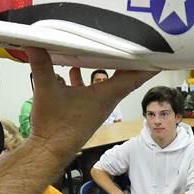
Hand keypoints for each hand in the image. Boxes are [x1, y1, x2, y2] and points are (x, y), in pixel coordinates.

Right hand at [26, 49, 154, 157]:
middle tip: (136, 42)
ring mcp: (98, 105)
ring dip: (109, 68)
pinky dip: (89, 79)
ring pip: (110, 82)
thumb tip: (33, 44)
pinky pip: (94, 90)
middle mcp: (106, 100)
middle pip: (126, 76)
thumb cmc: (54, 126)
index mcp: (105, 94)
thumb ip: (40, 65)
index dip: (148, 64)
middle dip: (130, 59)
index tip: (160, 52)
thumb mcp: (46, 90)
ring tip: (108, 49)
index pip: (134, 76)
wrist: (50, 151)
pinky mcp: (88, 110)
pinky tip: (74, 70)